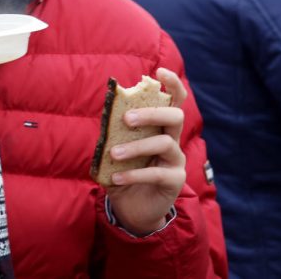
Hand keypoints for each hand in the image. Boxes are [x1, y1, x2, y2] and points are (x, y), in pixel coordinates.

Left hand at [105, 67, 186, 235]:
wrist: (130, 208)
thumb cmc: (123, 172)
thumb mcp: (115, 149)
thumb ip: (114, 132)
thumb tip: (105, 111)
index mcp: (159, 128)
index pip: (174, 101)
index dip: (172, 84)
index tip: (160, 72)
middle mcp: (172, 141)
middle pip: (175, 117)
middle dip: (152, 113)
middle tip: (126, 119)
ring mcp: (175, 161)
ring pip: (164, 143)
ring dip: (136, 147)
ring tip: (114, 154)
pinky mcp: (174, 181)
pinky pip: (156, 174)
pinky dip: (133, 174)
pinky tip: (116, 177)